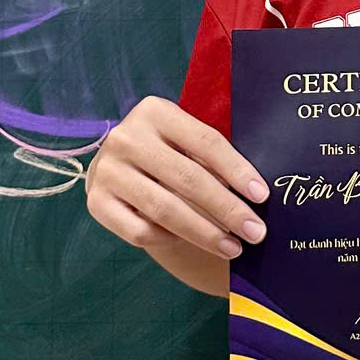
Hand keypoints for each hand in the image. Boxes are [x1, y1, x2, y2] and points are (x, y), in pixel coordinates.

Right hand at [85, 97, 269, 295]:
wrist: (117, 167)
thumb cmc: (166, 152)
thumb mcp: (186, 141)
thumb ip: (212, 159)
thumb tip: (256, 194)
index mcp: (155, 111)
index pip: (206, 142)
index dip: (237, 170)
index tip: (262, 196)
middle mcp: (126, 137)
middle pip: (188, 178)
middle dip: (228, 209)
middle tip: (255, 232)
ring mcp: (108, 171)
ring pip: (166, 209)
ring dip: (205, 233)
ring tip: (233, 247)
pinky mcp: (96, 203)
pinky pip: (141, 231)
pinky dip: (169, 240)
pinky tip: (189, 243)